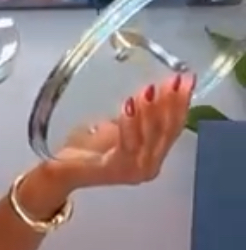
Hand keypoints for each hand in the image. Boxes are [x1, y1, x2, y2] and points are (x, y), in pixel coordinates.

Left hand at [53, 74, 193, 191]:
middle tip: (174, 80)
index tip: (188, 79)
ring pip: (150, 136)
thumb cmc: (89, 147)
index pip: (174, 127)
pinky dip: (130, 123)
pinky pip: (128, 144)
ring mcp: (134, 170)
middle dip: (172, 102)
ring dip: (151, 110)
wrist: (61, 169)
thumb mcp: (120, 126)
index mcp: (154, 154)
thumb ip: (139, 114)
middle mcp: (150, 165)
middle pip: (167, 131)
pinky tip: (130, 104)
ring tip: (149, 89)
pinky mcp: (116, 169)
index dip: (183, 102)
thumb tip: (154, 87)